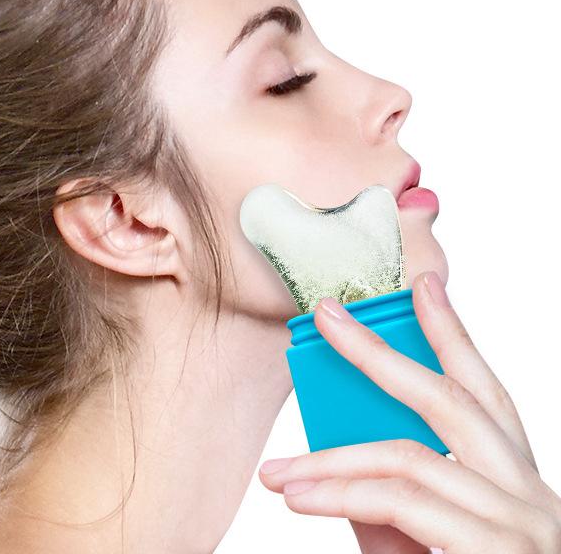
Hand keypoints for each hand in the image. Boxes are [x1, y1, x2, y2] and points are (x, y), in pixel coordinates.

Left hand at [258, 271, 560, 552]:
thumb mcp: (433, 548)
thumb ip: (395, 508)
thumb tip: (337, 469)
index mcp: (515, 484)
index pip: (486, 392)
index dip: (454, 334)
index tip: (422, 283)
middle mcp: (529, 498)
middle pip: (453, 402)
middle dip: (383, 352)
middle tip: (330, 318)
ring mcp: (520, 529)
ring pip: (410, 461)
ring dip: (333, 458)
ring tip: (280, 471)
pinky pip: (403, 511)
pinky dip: (345, 497)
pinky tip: (303, 497)